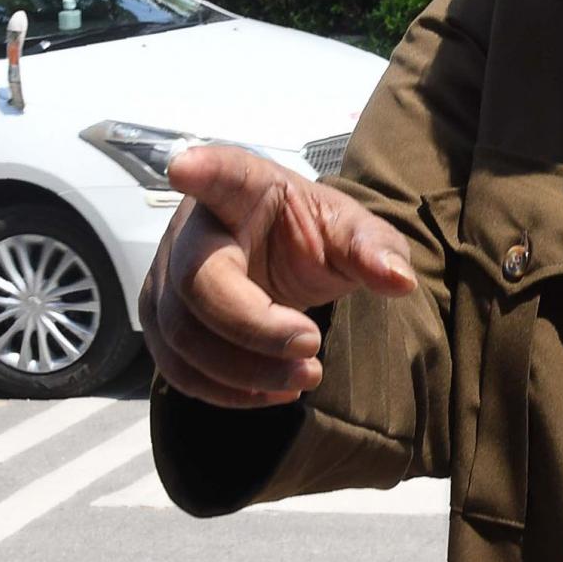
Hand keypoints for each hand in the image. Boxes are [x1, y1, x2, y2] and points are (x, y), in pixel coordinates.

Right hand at [142, 143, 414, 408]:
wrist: (288, 261)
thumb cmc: (313, 236)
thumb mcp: (352, 233)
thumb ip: (375, 249)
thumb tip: (400, 279)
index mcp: (242, 187)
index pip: (219, 173)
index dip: (201, 171)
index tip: (184, 168)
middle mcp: (193, 228)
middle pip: (198, 283)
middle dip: (254, 329)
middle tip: (313, 348)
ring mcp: (167, 276)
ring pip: (181, 335)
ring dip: (242, 371)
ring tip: (304, 379)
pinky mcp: (162, 320)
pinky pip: (177, 367)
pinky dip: (224, 391)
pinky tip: (270, 393)